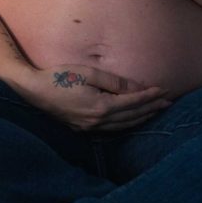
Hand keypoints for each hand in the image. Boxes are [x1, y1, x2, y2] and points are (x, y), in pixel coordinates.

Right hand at [21, 64, 172, 131]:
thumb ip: (114, 82)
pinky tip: (132, 119)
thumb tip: (135, 88)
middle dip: (151, 108)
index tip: (164, 90)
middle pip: (132, 116)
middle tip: (167, 102)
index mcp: (101, 107)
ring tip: (155, 111)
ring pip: (124, 125)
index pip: (133, 102)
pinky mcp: (84, 128)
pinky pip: (113, 129)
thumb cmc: (60, 77)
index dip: (150, 96)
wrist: (34, 92)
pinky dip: (127, 124)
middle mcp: (99, 121)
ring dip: (141, 117)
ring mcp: (91, 127)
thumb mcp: (88, 73)